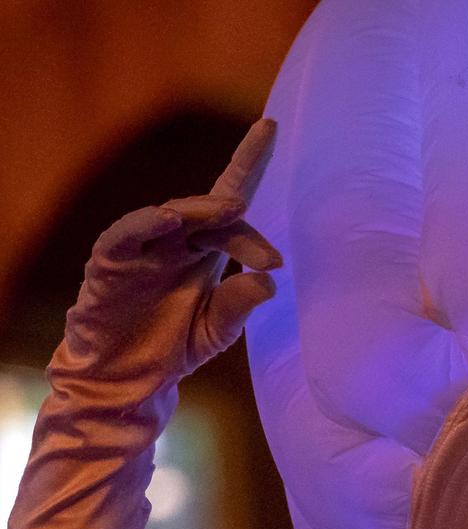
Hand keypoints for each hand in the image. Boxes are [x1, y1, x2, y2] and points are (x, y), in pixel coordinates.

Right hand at [51, 119, 281, 403]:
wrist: (128, 377)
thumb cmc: (176, 346)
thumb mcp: (220, 329)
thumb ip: (241, 304)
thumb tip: (269, 281)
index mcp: (206, 249)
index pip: (231, 199)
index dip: (249, 162)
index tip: (270, 127)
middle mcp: (176, 240)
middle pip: (212, 213)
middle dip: (242, 228)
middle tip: (271, 259)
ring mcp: (142, 248)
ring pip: (173, 215)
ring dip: (202, 211)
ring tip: (231, 212)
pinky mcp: (111, 262)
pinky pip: (126, 234)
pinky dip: (147, 223)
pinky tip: (170, 220)